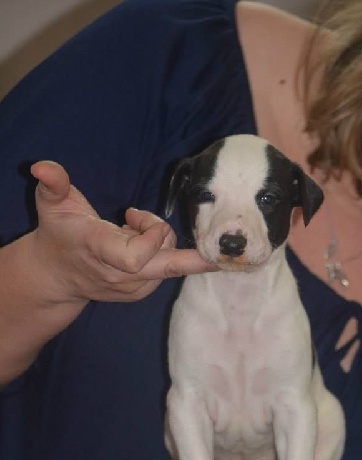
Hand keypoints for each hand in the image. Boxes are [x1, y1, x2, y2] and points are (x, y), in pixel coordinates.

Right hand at [30, 161, 215, 302]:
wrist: (56, 275)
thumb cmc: (59, 233)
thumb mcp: (51, 204)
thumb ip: (53, 184)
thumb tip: (41, 166)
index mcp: (99, 250)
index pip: (135, 256)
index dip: (150, 234)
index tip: (134, 214)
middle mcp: (119, 275)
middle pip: (168, 268)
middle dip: (196, 259)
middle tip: (222, 256)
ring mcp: (132, 288)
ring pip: (169, 261)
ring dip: (160, 240)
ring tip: (131, 229)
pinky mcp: (142, 292)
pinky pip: (167, 269)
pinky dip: (160, 251)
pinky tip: (136, 242)